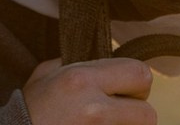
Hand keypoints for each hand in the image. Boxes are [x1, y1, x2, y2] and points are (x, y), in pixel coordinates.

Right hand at [22, 57, 154, 124]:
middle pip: (148, 112)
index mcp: (83, 79)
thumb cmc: (31, 107)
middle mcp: (96, 109)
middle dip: (138, 111)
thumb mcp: (47, 72)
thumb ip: (77, 62)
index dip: (136, 80)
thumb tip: (102, 60)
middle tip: (121, 109)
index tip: (125, 86)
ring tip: (110, 121)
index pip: (139, 73)